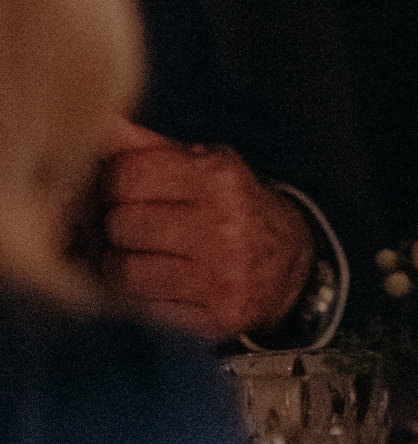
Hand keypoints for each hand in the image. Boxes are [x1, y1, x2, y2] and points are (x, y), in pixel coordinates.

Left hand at [100, 123, 316, 340]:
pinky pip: (143, 310)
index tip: (122, 193)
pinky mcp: (215, 319)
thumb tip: (101, 123)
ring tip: (140, 258)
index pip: (127, 175)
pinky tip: (156, 286)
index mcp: (221, 180)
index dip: (112, 184)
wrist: (290, 268)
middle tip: (129, 229)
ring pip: (124, 272)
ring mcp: (222, 278)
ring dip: (122, 266)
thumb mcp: (207, 168)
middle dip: (115, 227)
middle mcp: (225, 228)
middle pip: (121, 225)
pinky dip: (139, 299)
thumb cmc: (235, 210)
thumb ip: (151, 149)